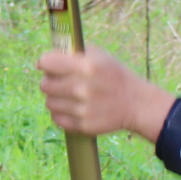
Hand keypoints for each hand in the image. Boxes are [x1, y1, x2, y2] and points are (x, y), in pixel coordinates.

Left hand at [37, 46, 175, 140]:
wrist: (135, 103)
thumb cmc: (114, 75)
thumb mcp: (99, 56)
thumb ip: (73, 54)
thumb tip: (46, 58)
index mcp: (86, 66)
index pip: (47, 62)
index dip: (45, 62)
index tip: (48, 64)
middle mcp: (82, 88)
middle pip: (45, 85)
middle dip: (50, 81)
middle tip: (60, 81)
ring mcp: (82, 109)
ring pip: (49, 102)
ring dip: (56, 98)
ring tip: (68, 95)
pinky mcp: (83, 125)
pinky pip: (56, 118)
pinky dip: (61, 113)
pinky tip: (72, 107)